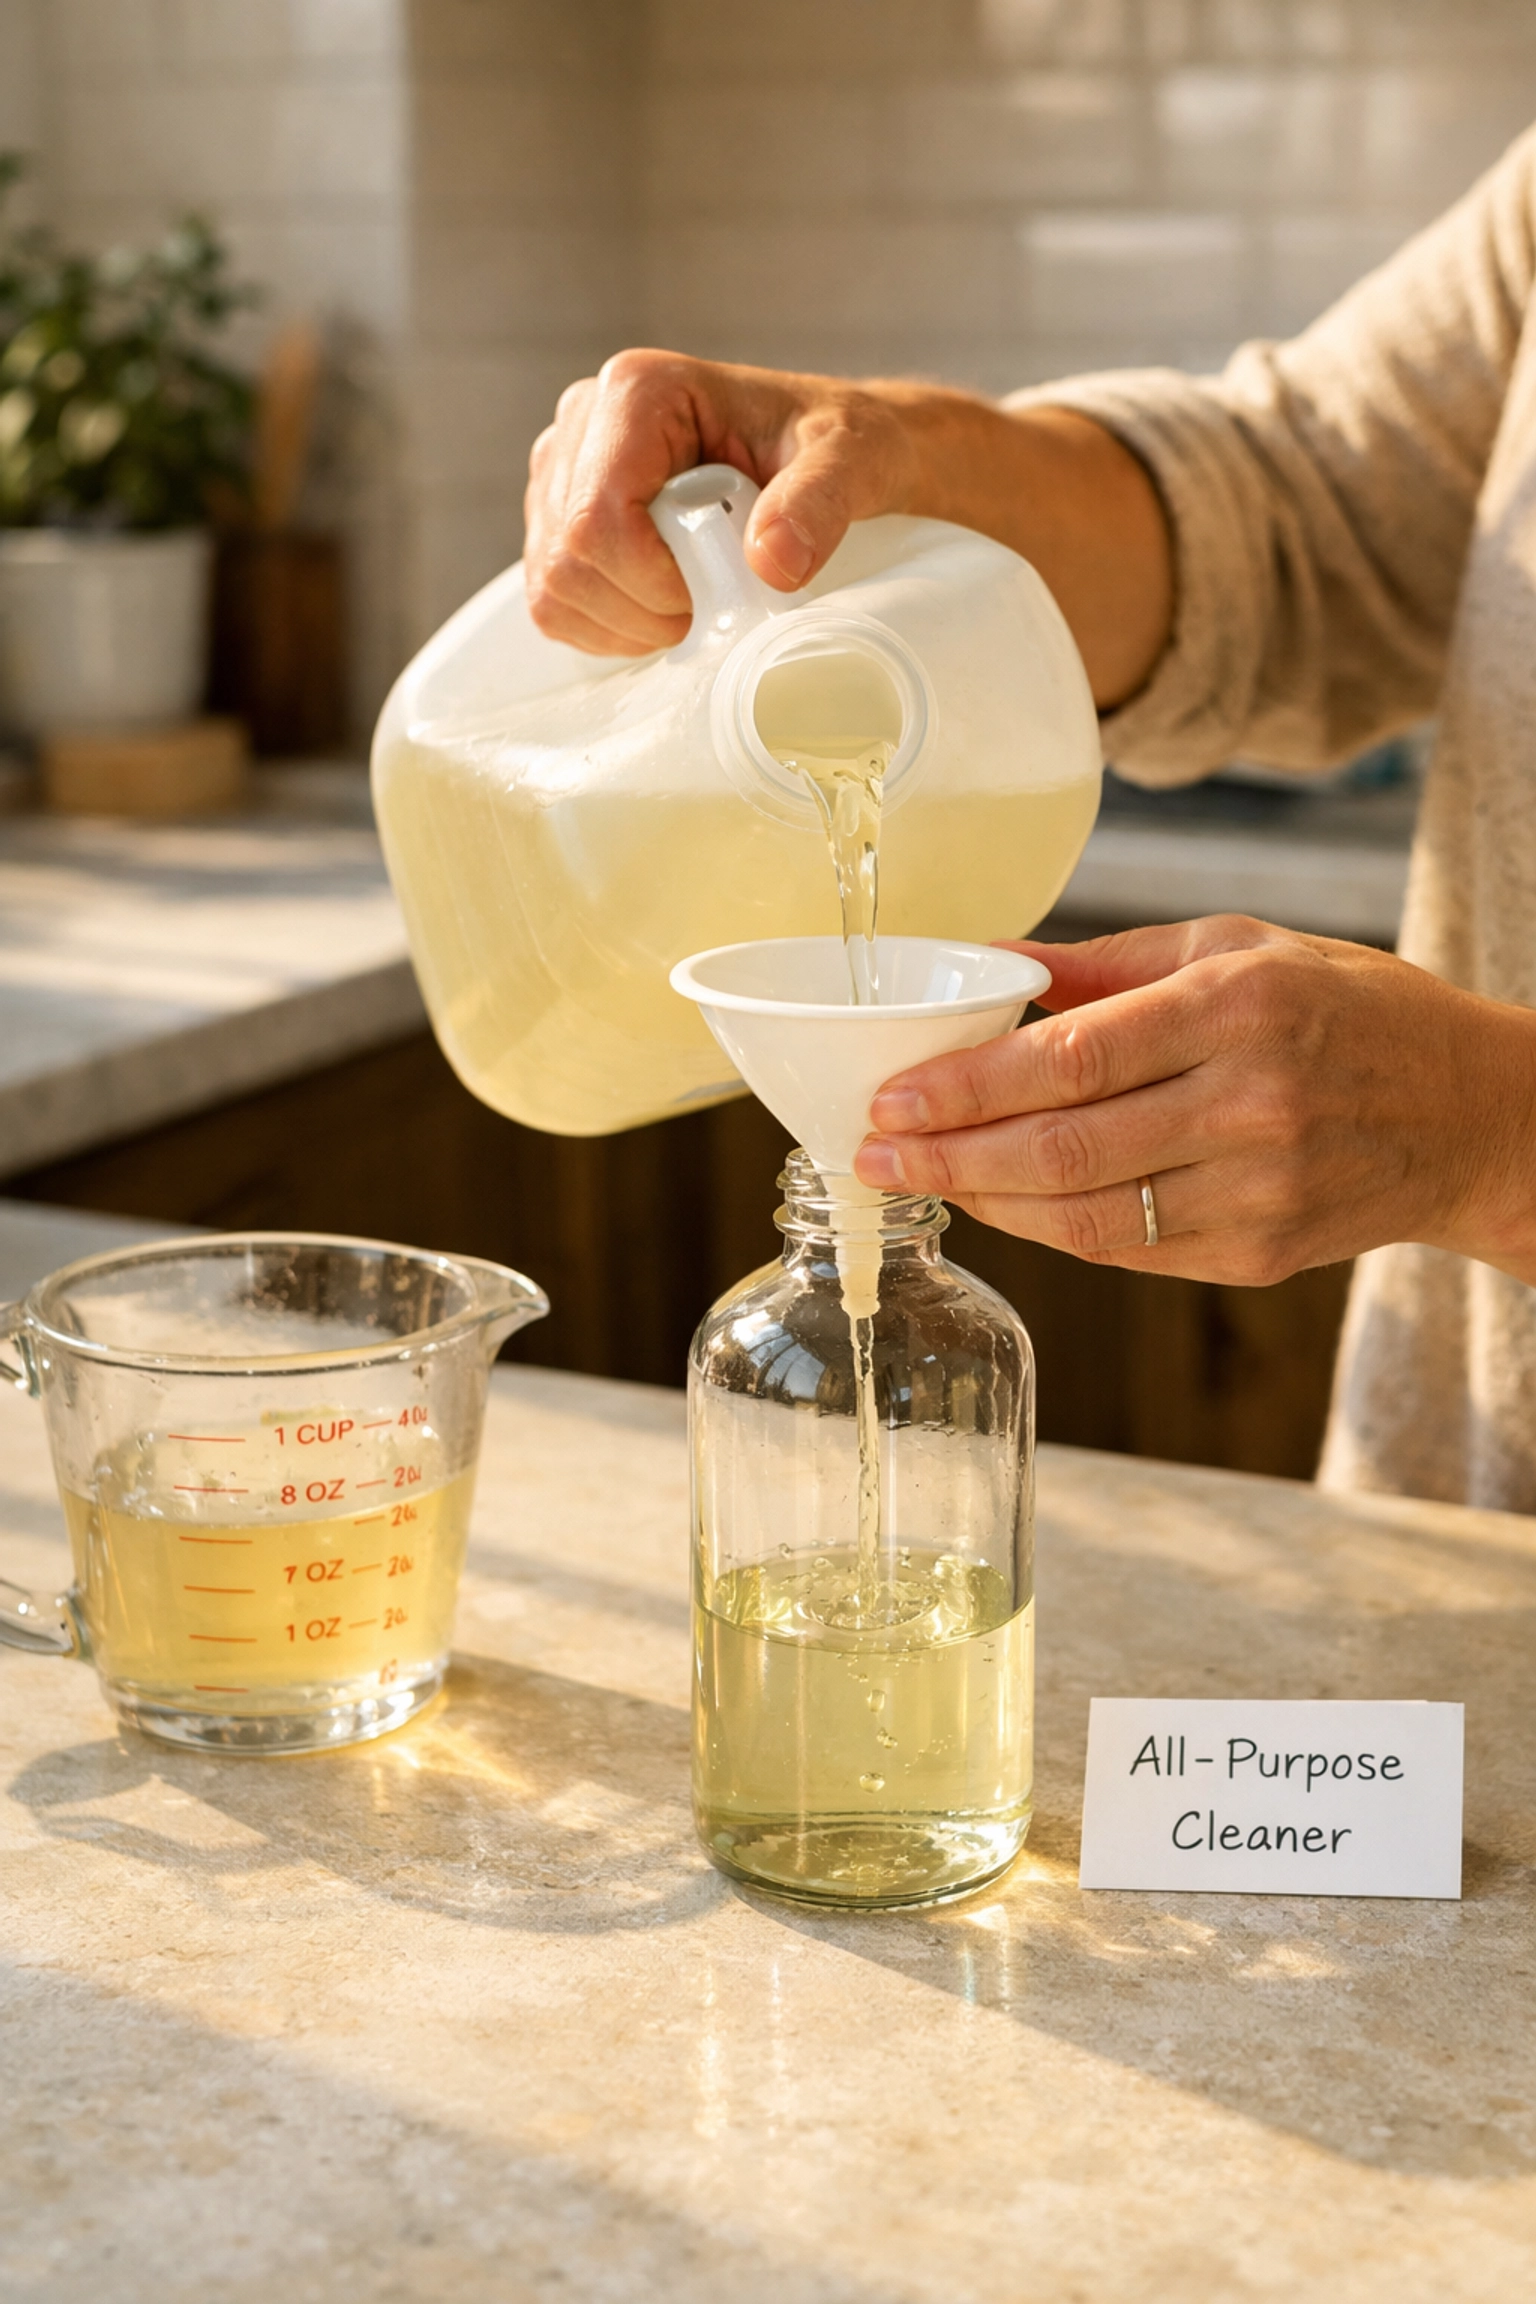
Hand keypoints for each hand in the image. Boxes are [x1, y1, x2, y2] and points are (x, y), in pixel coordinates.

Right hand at [522, 347, 1172, 700]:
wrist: (839, 455)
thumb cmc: (846, 447)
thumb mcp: (857, 461)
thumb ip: (821, 501)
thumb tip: (772, 563)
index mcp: (637, 392)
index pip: (595, 522)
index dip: (652, 583)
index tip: (718, 587)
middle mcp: (582, 421)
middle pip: (567, 562)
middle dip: (643, 608)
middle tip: (714, 599)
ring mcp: (562, 472)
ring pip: (552, 589)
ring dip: (627, 623)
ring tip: (694, 597)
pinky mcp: (559, 516)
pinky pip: (553, 604)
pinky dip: (610, 627)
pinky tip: (664, 604)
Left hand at [852, 915, 1535, 1286]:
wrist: (1471, 1113)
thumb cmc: (1348, 1010)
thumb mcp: (1238, 947)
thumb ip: (1104, 965)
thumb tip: (989, 964)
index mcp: (1237, 1006)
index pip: (1069, 1059)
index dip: (965, 1087)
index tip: (890, 1097)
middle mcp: (1250, 1102)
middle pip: (1061, 1148)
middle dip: (947, 1156)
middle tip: (871, 1155)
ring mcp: (1257, 1190)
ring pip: (1083, 1217)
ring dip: (984, 1202)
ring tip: (919, 1181)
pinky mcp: (1258, 1254)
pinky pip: (1124, 1252)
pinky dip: (1049, 1229)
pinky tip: (1002, 1202)